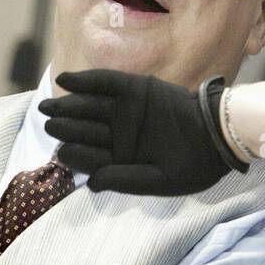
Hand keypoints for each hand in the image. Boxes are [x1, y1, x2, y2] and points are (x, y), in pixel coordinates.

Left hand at [39, 69, 243, 195]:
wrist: (219, 137)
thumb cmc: (193, 165)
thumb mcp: (158, 182)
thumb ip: (124, 181)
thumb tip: (91, 184)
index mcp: (123, 156)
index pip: (89, 156)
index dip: (71, 154)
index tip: (57, 152)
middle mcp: (121, 132)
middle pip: (85, 128)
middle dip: (62, 124)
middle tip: (44, 120)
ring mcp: (128, 109)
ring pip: (90, 105)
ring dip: (67, 104)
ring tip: (47, 106)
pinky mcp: (137, 88)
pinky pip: (106, 82)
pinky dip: (86, 80)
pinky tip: (66, 80)